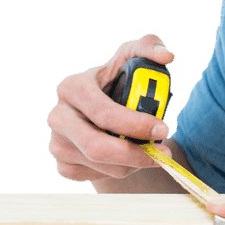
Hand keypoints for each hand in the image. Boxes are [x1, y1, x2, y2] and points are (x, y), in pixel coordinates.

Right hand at [46, 33, 175, 182]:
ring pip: (102, 165)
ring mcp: (57, 143)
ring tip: (150, 150)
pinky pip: (96, 177)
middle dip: (135, 153)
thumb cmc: (118, 79)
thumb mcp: (132, 57)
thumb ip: (150, 47)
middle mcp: (58, 116)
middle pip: (96, 146)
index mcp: (72, 86)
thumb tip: (167, 56)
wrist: (104, 108)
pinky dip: (121, 171)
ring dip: (133, 163)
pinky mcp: (63, 165)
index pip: (102, 112)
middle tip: (162, 152)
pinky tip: (128, 157)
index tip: (162, 128)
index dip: (134, 124)